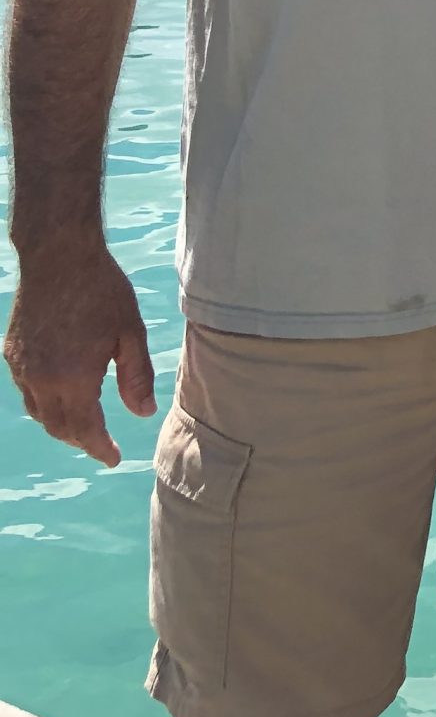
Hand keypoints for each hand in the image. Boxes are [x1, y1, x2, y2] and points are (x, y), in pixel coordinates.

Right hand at [3, 242, 155, 465]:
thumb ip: (136, 377)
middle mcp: (41, 378)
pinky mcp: (12, 353)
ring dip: (60, 424)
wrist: (58, 257)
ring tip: (84, 426)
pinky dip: (44, 403)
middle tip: (102, 445)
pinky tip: (61, 397)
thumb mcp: (130, 333)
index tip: (113, 459)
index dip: (99, 447)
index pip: (85, 429)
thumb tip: (142, 413)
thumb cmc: (102, 291)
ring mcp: (22, 366)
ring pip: (38, 412)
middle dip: (81, 440)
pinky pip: (26, 390)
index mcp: (72, 378)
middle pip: (58, 426)